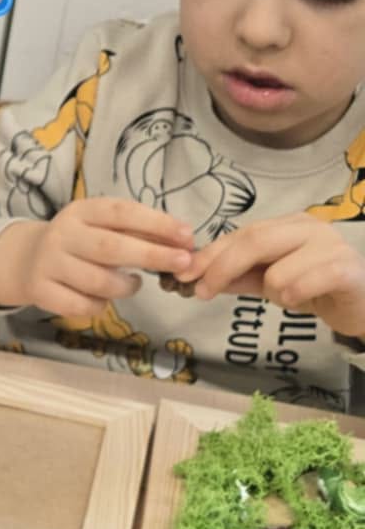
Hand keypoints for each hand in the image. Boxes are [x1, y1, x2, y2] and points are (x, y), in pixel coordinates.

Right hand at [0, 199, 195, 315]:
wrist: (26, 260)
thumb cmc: (78, 243)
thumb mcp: (102, 227)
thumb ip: (138, 232)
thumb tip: (183, 242)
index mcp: (81, 211)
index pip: (122, 212)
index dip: (157, 223)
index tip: (187, 235)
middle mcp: (62, 234)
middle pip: (110, 247)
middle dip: (151, 255)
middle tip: (182, 263)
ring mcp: (49, 264)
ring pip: (97, 281)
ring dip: (126, 287)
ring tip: (134, 283)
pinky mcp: (40, 291)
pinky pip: (81, 306)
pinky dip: (100, 306)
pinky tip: (103, 298)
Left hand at [189, 216, 364, 337]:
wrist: (363, 303)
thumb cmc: (317, 288)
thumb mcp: (271, 282)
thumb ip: (239, 277)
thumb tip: (196, 277)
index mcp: (289, 225)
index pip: (241, 234)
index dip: (209, 254)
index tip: (182, 274)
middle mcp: (310, 227)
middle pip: (254, 241)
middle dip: (221, 269)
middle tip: (201, 293)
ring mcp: (330, 245)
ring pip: (277, 271)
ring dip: (273, 292)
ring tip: (291, 297)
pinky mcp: (346, 268)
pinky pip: (302, 284)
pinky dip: (294, 297)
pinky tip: (304, 301)